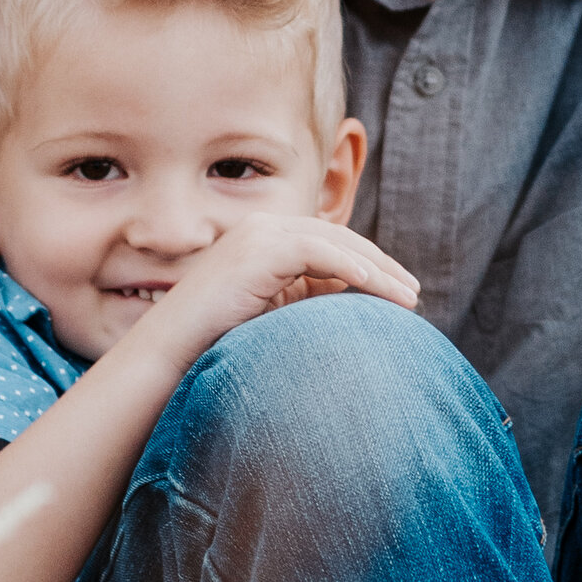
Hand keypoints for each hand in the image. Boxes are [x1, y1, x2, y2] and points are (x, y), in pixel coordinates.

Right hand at [137, 216, 418, 371]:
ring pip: (336, 242)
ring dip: (378, 270)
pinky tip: (380, 292)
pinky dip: (354, 270)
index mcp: (265, 240)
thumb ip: (305, 302)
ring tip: (407, 298)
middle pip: (339, 238)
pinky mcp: (259, 248)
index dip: (369, 264)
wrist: (169, 353)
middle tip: (412, 293)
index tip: (400, 293)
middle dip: (382, 265)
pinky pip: (320, 252)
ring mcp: (259, 234)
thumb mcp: (272, 316)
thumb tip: (352, 309)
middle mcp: (263, 228)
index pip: (330, 243)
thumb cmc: (215, 344)